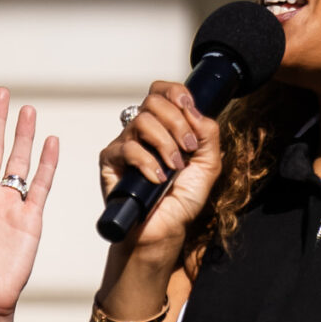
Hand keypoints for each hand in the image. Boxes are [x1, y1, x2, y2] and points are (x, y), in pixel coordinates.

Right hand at [98, 80, 222, 279]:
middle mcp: (143, 131)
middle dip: (176, 122)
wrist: (164, 229)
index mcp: (165, 125)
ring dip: (165, 143)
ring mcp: (125, 145)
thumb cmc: (182, 200)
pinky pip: (128, 148)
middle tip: (189, 148)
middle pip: (153, 102)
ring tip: (174, 167)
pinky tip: (157, 178)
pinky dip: (147, 162)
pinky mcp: (111, 162)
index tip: (190, 110)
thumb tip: (195, 111)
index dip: (176, 93)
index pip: (163, 92)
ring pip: (141, 122)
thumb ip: (209, 133)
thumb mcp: (209, 164)